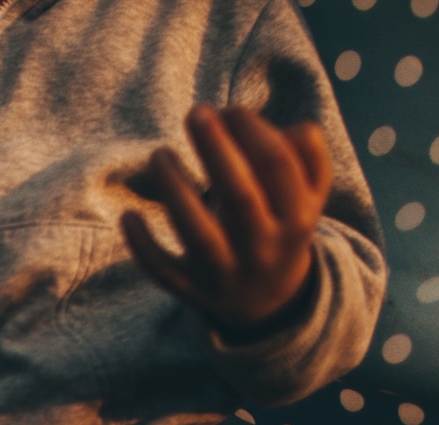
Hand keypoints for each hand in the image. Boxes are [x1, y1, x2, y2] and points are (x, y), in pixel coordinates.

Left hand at [122, 105, 330, 337]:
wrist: (268, 299)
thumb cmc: (281, 224)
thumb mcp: (308, 196)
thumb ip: (309, 156)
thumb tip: (293, 129)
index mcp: (296, 219)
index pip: (277, 166)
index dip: (252, 131)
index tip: (229, 111)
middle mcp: (262, 249)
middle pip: (239, 197)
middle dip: (216, 150)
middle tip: (196, 113)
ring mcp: (225, 274)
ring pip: (198, 233)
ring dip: (175, 190)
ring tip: (159, 154)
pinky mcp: (191, 291)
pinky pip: (163, 271)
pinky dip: (142, 245)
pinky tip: (129, 214)